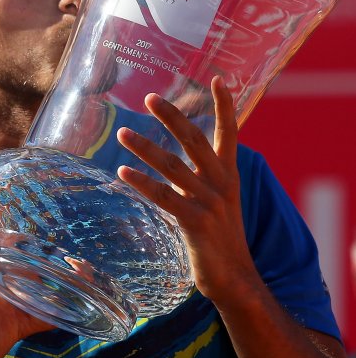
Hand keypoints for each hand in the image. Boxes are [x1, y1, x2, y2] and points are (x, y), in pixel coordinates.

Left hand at [116, 76, 258, 305]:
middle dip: (172, 116)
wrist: (235, 279)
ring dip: (145, 147)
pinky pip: (164, 197)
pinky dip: (142, 182)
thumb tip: (176, 163)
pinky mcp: (196, 222)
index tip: (218, 79)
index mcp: (229, 175)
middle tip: (150, 98)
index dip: (224, 106)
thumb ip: (203, 179)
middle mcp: (222, 183)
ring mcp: (209, 202)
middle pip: (194, 141)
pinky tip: (122, 171)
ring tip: (122, 132)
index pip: (230, 133)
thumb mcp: (220, 202)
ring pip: (172, 166)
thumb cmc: (221, 239)